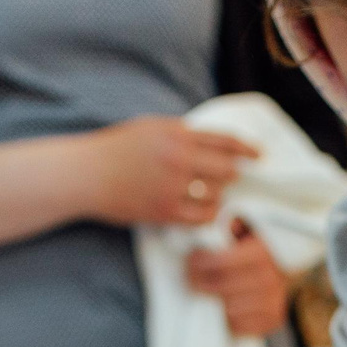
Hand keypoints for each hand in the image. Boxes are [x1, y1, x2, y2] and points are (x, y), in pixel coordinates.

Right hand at [79, 117, 256, 226]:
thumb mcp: (151, 128)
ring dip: (218, 196)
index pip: (225, 141)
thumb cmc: (116, 149)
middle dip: (232, 177)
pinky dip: (208, 215)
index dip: (248, 150)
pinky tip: (204, 212)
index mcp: (176, 133)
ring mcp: (172, 186)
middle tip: (230, 180)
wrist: (86, 174)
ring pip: (216, 195)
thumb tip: (211, 144)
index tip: (260, 156)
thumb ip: (181, 134)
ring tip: (210, 196)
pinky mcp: (165, 211)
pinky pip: (202, 217)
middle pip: (227, 171)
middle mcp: (178, 158)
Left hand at [186, 222, 287, 336]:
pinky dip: (228, 319)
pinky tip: (225, 306)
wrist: (284, 271)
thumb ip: (229, 225)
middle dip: (200, 282)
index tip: (191, 260)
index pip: (222, 262)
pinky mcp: (273, 320)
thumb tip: (213, 223)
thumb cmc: (255, 249)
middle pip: (222, 287)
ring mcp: (273, 302)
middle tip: (190, 277)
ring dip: (214, 302)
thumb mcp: (245, 228)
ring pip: (229, 309)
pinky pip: (240, 326)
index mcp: (263, 253)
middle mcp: (271, 279)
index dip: (201, 262)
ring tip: (208, 291)